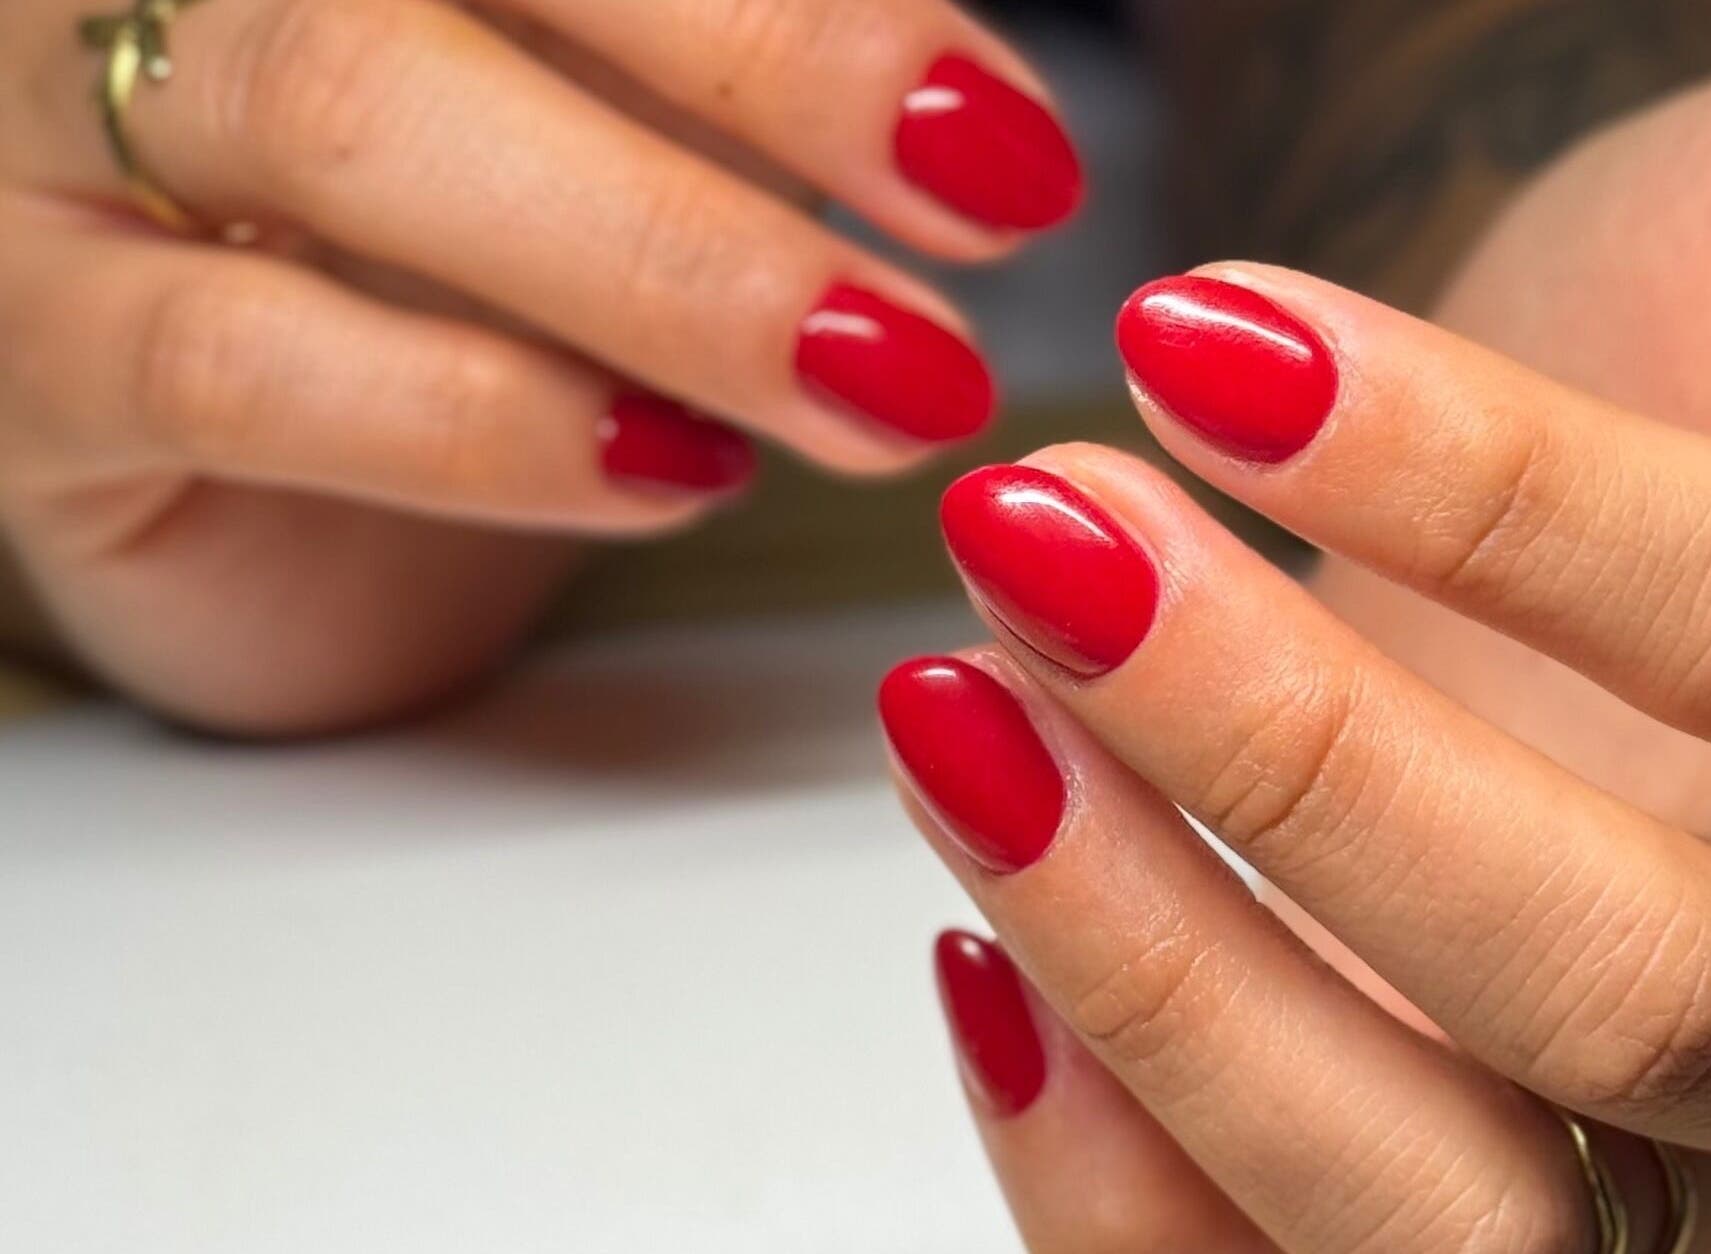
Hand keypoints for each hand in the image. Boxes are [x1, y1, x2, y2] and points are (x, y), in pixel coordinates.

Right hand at [0, 0, 1078, 732]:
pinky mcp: (38, 354)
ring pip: (348, 111)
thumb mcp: (638, 107)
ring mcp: (71, 128)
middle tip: (992, 202)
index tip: (1014, 129)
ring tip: (885, 378)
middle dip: (779, 60)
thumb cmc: (476, 245)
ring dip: (665, 257)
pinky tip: (669, 465)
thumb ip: (764, 54)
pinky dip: (482, 417)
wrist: (262, 467)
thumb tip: (999, 104)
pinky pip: (237, 359)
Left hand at [880, 2, 1710, 1247]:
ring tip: (965, 728)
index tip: (1217, 342)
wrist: (1602, 581)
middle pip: (1637, 992)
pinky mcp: (1474, 1232)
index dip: (1514, 501)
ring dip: (1175, 985)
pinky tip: (980, 950)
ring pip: (1454, 1206)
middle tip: (1050, 546)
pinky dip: (1111, 1174)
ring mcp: (1675, 1190)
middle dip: (1311, 773)